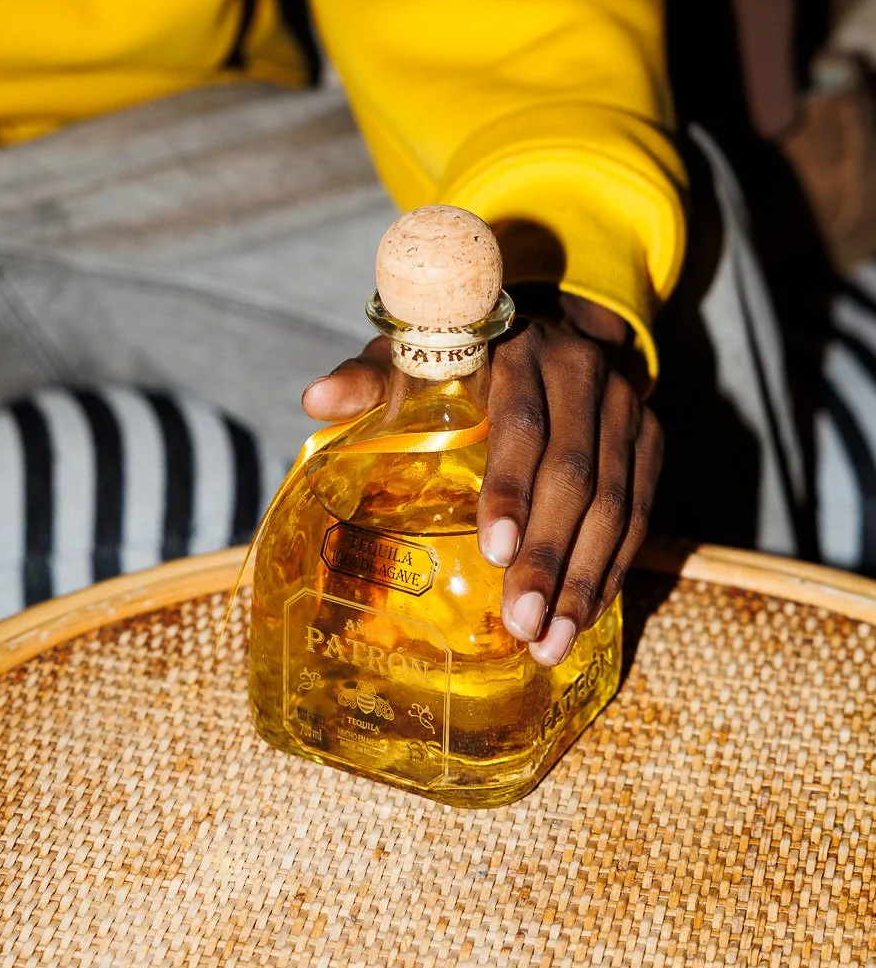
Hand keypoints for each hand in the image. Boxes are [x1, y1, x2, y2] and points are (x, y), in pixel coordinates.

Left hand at [301, 294, 662, 666]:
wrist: (551, 326)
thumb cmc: (462, 357)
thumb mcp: (414, 357)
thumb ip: (369, 379)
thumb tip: (315, 399)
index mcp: (519, 350)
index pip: (522, 424)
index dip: (510, 488)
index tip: (493, 552)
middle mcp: (583, 372)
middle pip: (575, 474)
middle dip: (549, 555)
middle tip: (521, 623)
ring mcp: (626, 405)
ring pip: (617, 502)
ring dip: (584, 578)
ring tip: (551, 641)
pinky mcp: (652, 436)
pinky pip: (641, 514)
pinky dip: (611, 569)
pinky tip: (583, 616)